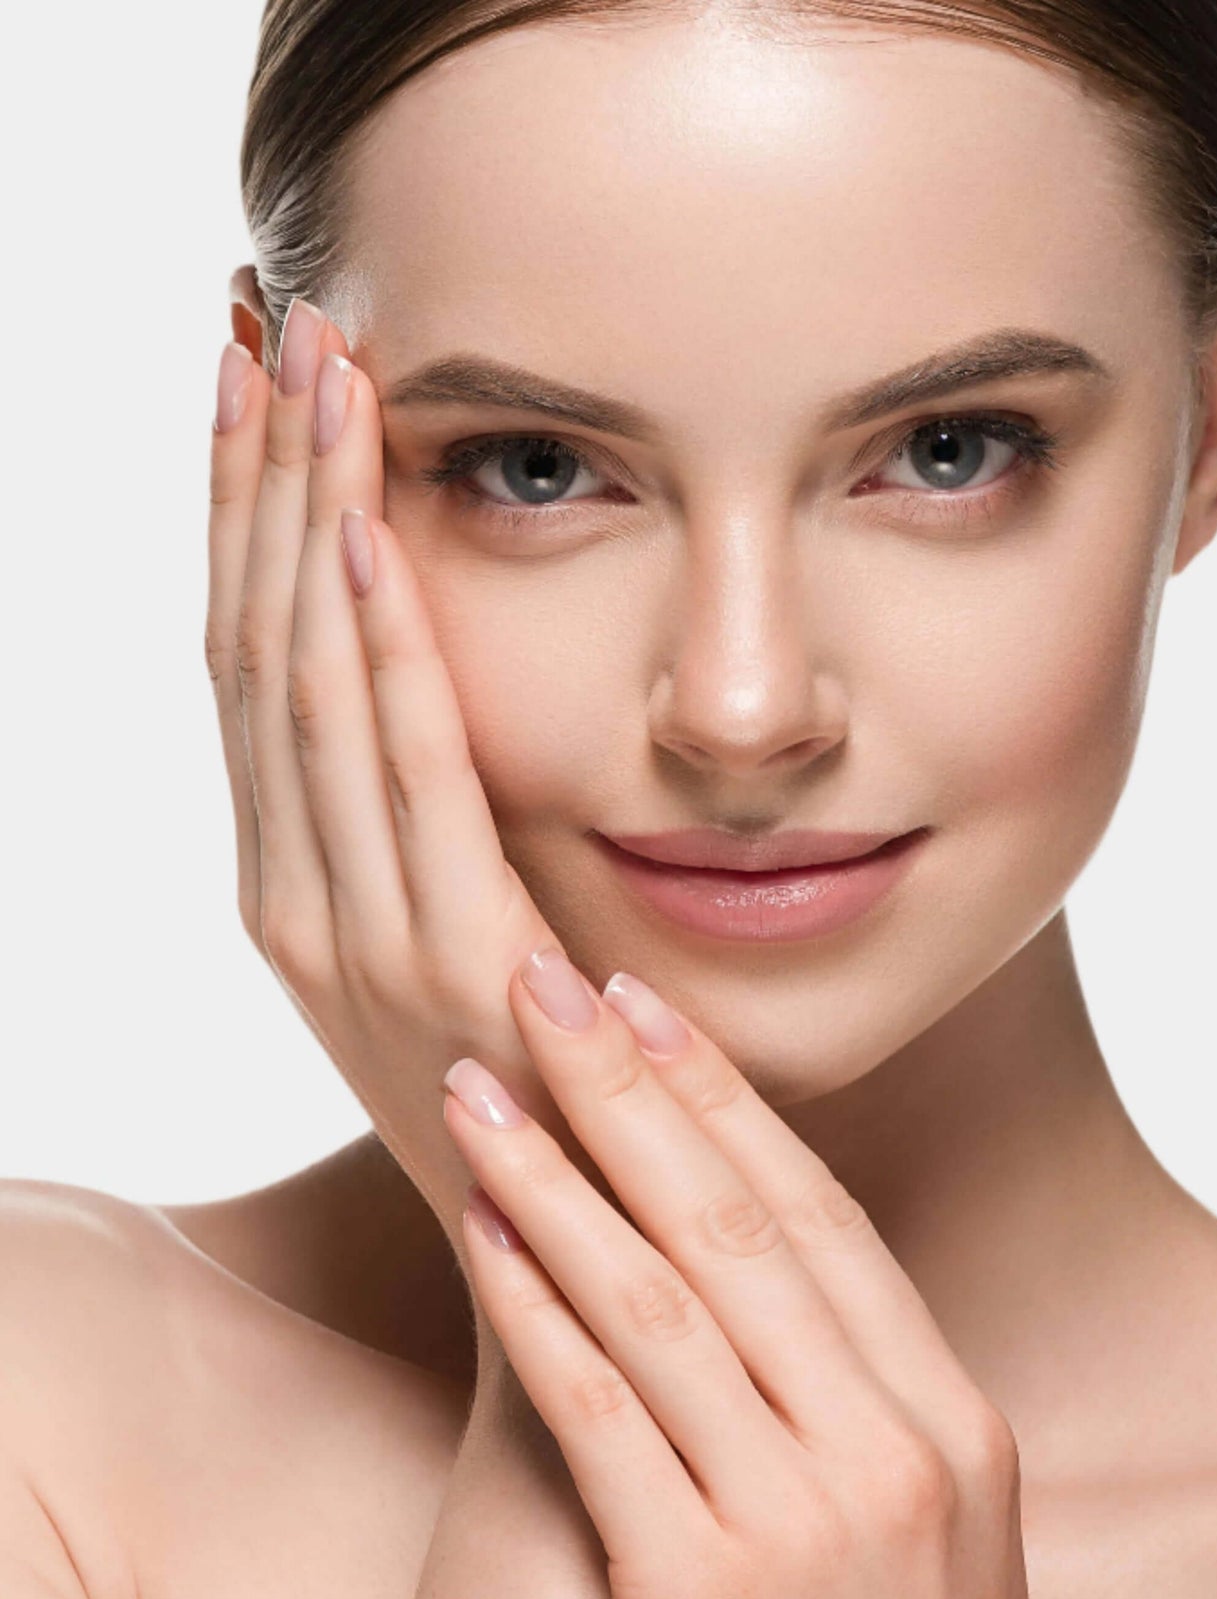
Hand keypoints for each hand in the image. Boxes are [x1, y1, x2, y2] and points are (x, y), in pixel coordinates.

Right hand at [206, 300, 592, 1280]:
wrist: (579, 1270)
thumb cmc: (546, 1093)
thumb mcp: (476, 937)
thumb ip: (454, 825)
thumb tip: (460, 671)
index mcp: (296, 887)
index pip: (248, 661)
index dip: (239, 512)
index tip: (253, 375)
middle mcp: (295, 903)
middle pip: (253, 646)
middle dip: (256, 475)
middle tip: (264, 312)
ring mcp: (351, 944)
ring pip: (301, 689)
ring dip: (301, 519)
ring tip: (311, 364)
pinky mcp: (445, 972)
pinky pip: (401, 781)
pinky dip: (376, 654)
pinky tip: (371, 534)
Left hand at [443, 949, 1029, 1598]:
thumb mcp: (942, 1550)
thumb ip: (876, 1405)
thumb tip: (779, 1269)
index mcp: (958, 1427)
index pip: (829, 1222)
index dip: (731, 1103)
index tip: (652, 1010)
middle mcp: (890, 1451)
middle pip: (742, 1224)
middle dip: (631, 1089)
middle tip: (547, 982)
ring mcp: (800, 1521)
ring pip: (660, 1294)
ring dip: (556, 1171)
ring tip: (476, 1080)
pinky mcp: (696, 1595)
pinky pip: (599, 1409)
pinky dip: (533, 1301)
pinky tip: (482, 1225)